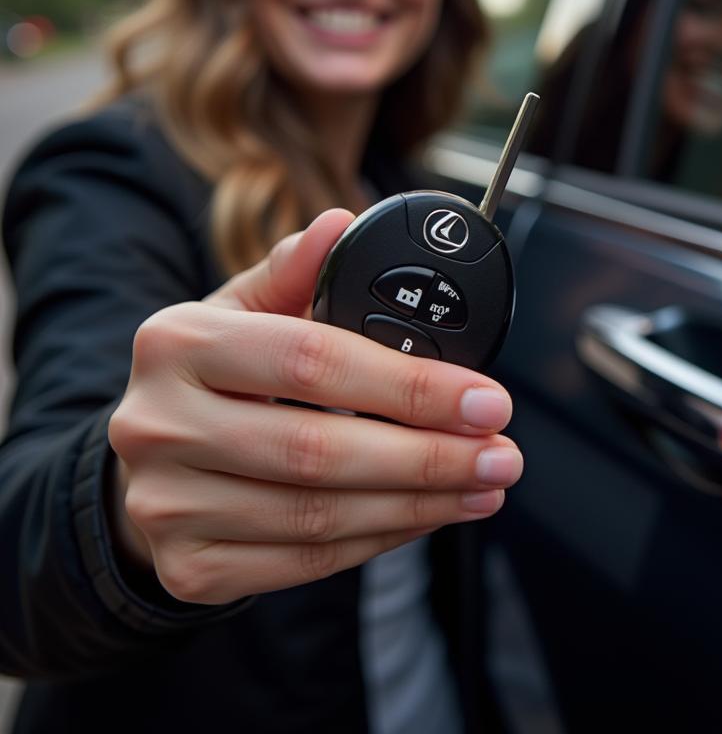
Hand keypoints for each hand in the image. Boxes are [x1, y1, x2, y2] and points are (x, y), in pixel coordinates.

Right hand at [108, 209, 521, 604]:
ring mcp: (167, 505)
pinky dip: (381, 540)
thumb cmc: (215, 374)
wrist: (150, 458)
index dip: (410, 385)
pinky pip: (306, 563)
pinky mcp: (191, 566)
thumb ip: (294, 272)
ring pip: (319, 517)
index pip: (312, 362)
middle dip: (431, 457)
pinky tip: (428, 516)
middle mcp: (159, 425)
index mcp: (179, 343)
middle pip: (319, 451)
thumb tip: (343, 225)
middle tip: (500, 452)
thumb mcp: (242, 310)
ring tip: (484, 483)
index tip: (484, 399)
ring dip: (420, 504)